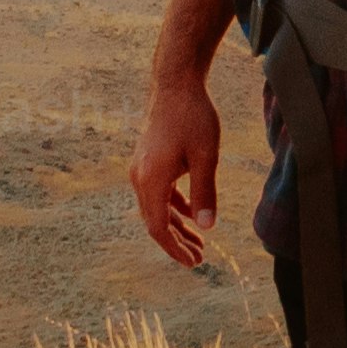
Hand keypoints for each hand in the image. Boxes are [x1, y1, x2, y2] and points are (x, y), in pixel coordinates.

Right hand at [133, 63, 224, 269]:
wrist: (175, 84)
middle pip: (155, 221)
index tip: (194, 263)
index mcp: (151, 180)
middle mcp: (139, 178)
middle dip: (176, 242)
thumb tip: (207, 227)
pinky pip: (158, 193)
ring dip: (176, 227)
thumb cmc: (193, 117)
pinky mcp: (148, 161)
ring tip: (198, 244)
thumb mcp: (205, 156)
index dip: (175, 249)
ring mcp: (141, 169)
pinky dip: (173, 207)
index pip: (158, 227)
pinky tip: (192, 215)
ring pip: (156, 208)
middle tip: (199, 259)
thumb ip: (204, 193)